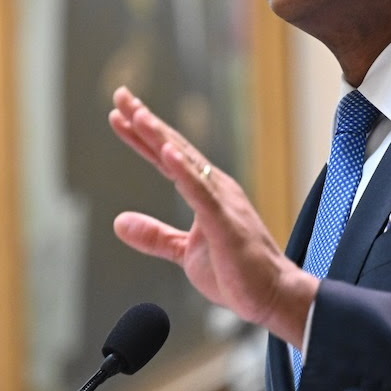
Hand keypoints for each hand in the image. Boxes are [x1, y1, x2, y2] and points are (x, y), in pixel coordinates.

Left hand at [108, 86, 316, 346]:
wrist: (271, 296)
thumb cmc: (237, 273)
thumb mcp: (184, 252)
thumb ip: (154, 235)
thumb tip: (119, 222)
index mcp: (206, 193)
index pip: (167, 158)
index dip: (142, 135)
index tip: (119, 113)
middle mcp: (215, 189)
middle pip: (175, 148)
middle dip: (146, 122)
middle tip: (120, 94)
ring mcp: (222, 202)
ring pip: (186, 163)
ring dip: (160, 137)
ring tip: (137, 115)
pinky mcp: (225, 222)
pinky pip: (200, 193)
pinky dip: (183, 170)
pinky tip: (166, 151)